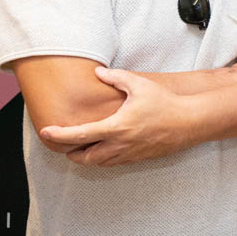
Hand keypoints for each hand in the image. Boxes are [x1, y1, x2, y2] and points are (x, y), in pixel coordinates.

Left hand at [39, 67, 193, 165]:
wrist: (190, 123)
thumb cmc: (165, 103)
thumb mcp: (139, 85)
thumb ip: (115, 77)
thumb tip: (98, 72)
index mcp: (115, 127)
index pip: (78, 135)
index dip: (58, 135)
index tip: (46, 133)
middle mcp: (119, 145)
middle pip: (84, 157)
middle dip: (71, 153)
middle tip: (64, 144)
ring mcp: (129, 155)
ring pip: (99, 163)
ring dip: (87, 158)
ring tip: (82, 148)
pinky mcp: (139, 158)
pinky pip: (115, 163)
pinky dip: (104, 159)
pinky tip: (106, 148)